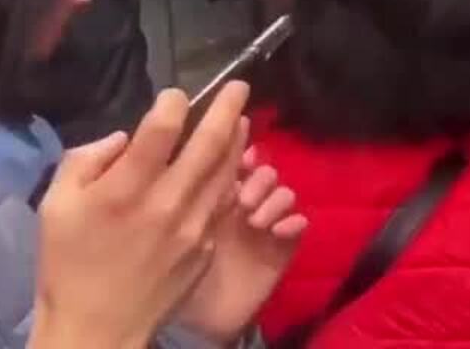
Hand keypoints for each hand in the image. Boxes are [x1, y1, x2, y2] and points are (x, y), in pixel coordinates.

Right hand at [32, 84, 252, 348]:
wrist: (97, 327)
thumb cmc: (68, 264)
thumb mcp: (54, 205)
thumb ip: (86, 160)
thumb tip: (125, 137)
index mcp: (125, 191)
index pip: (161, 131)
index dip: (173, 104)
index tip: (175, 96)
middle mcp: (167, 203)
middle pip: (208, 144)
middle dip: (227, 109)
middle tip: (240, 86)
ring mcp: (194, 226)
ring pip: (226, 171)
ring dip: (237, 140)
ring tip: (242, 118)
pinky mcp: (206, 245)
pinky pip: (224, 201)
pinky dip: (230, 176)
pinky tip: (232, 164)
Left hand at [173, 144, 307, 343]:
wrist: (194, 320)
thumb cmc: (172, 273)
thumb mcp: (171, 227)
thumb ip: (179, 194)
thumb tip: (183, 156)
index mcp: (214, 196)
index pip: (232, 160)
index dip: (238, 150)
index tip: (234, 156)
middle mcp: (242, 206)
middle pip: (263, 171)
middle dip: (258, 176)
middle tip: (243, 197)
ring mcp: (263, 226)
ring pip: (283, 193)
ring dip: (274, 199)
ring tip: (256, 218)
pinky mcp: (281, 248)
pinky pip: (299, 224)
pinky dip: (293, 221)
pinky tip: (278, 231)